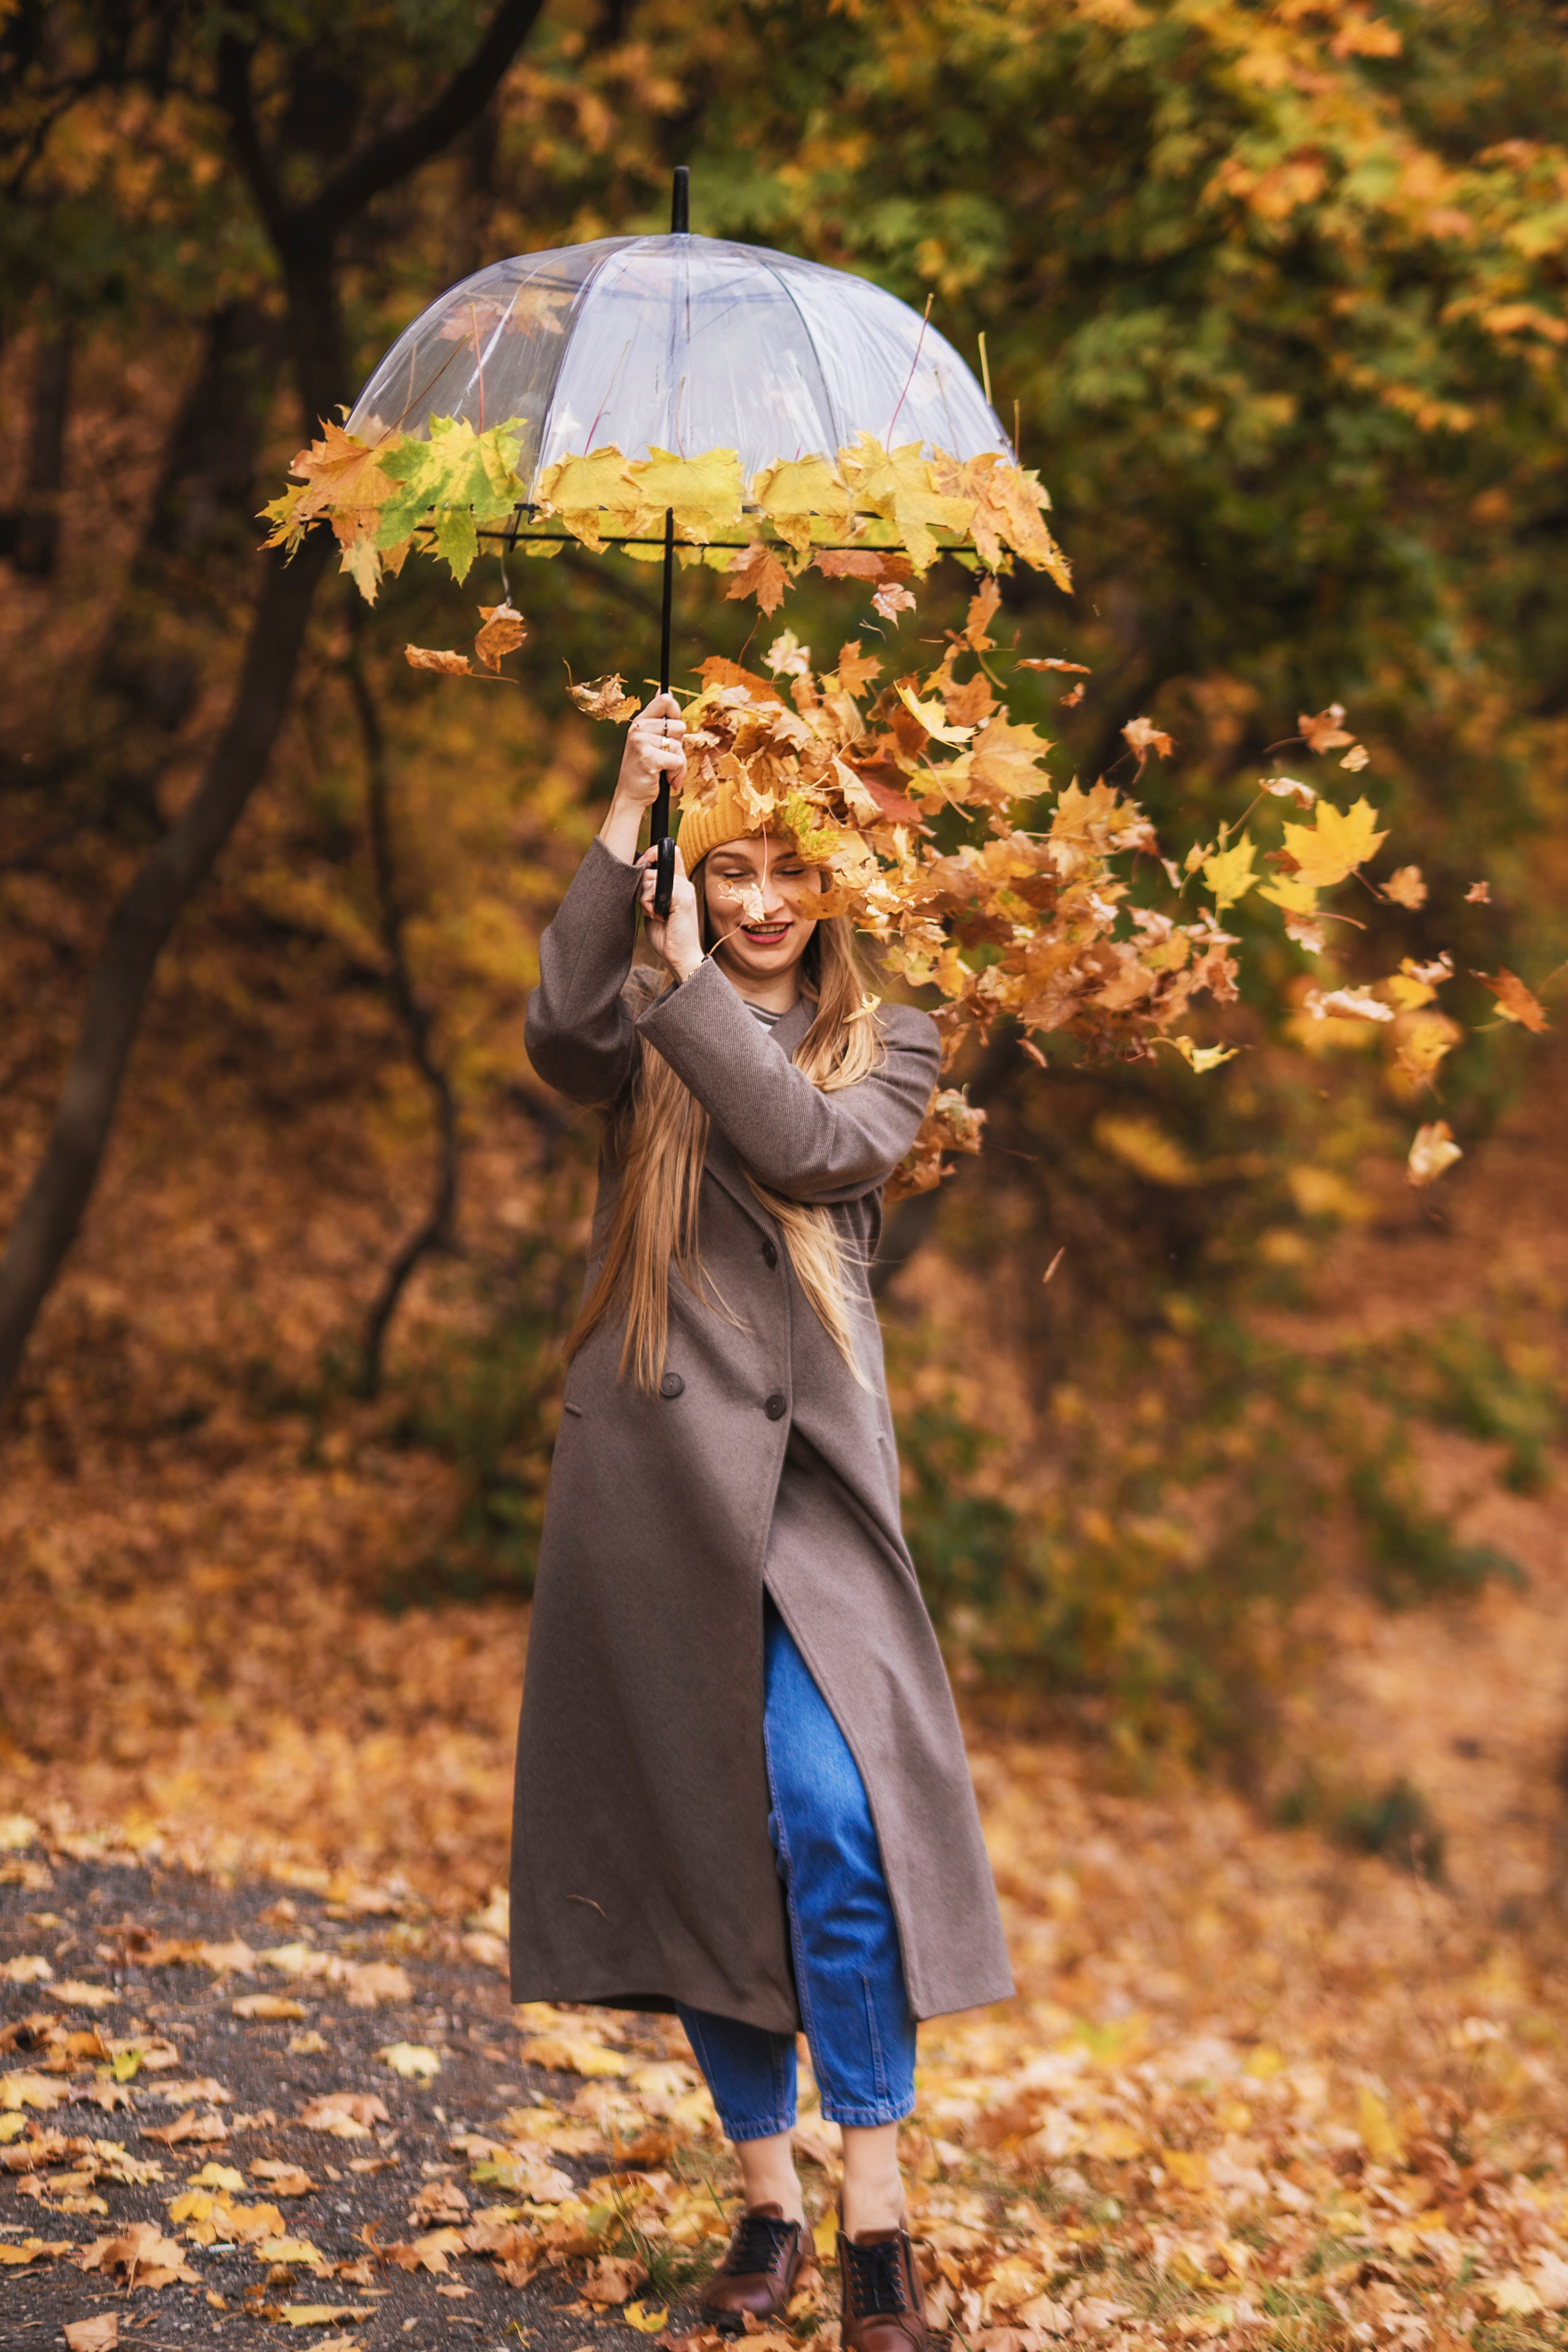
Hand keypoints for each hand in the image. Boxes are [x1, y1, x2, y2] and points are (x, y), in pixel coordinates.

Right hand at [615, 691, 685, 808]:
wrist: (630, 795)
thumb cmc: (645, 768)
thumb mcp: (650, 739)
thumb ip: (660, 718)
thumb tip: (665, 690)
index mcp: (640, 721)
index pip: (665, 700)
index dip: (676, 713)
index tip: (672, 731)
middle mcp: (639, 728)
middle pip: (678, 726)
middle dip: (678, 745)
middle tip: (665, 756)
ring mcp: (641, 742)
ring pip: (679, 746)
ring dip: (678, 763)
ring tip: (665, 771)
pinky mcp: (648, 757)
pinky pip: (677, 761)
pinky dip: (676, 773)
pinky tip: (664, 779)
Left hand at [637, 843, 702, 981]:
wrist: (682, 957)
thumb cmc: (667, 937)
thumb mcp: (655, 909)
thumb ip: (650, 892)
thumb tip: (635, 876)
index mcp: (680, 884)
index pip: (671, 853)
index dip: (652, 854)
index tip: (641, 867)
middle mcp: (684, 883)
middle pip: (651, 868)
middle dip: (641, 888)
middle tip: (650, 909)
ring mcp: (684, 889)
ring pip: (649, 879)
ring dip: (644, 899)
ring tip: (656, 915)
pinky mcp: (681, 899)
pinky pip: (653, 889)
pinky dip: (649, 905)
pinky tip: (658, 917)